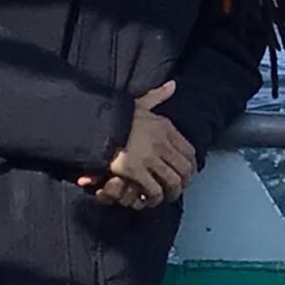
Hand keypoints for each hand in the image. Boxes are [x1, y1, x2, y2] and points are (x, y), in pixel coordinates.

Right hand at [79, 81, 193, 207]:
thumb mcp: (140, 103)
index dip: (191, 165)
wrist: (93, 124)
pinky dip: (153, 198)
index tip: (187, 173)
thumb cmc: (115, 115)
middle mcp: (161, 143)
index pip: (189, 151)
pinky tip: (148, 199)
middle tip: (176, 189)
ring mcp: (149, 158)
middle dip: (183, 182)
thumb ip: (157, 96)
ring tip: (164, 197)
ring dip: (170, 193)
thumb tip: (173, 85)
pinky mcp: (134, 171)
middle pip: (184, 169)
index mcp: (165, 128)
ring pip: (172, 182)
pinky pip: (153, 190)